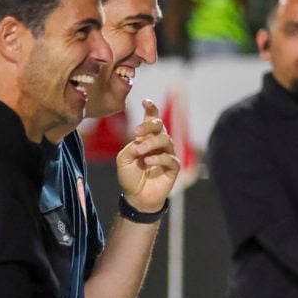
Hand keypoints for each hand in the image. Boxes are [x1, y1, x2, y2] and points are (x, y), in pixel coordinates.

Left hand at [115, 99, 179, 213]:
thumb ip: (131, 147)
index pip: (152, 119)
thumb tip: (140, 140)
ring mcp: (167, 154)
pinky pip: (170, 158)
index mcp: (146, 138)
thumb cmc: (130, 176)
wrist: (136, 197)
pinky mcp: (173, 167)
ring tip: (140, 151)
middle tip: (136, 131)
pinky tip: (148, 161)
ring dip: (151, 143)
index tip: (145, 101)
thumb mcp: (124, 159)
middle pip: (160, 126)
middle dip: (149, 125)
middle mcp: (159, 144)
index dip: (151, 109)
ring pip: (165, 140)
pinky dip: (158, 158)